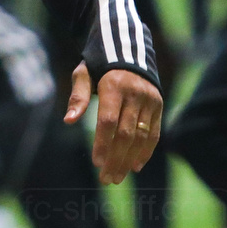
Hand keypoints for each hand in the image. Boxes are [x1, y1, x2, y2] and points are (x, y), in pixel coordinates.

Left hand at [63, 63, 161, 184]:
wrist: (129, 49)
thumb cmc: (99, 65)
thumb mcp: (83, 73)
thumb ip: (78, 96)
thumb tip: (68, 120)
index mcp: (113, 86)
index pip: (108, 121)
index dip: (103, 143)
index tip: (96, 163)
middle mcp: (134, 94)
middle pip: (126, 133)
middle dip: (116, 158)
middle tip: (106, 178)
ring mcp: (149, 100)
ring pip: (141, 136)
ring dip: (129, 159)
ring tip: (117, 176)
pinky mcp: (158, 105)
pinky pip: (153, 132)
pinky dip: (145, 151)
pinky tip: (135, 166)